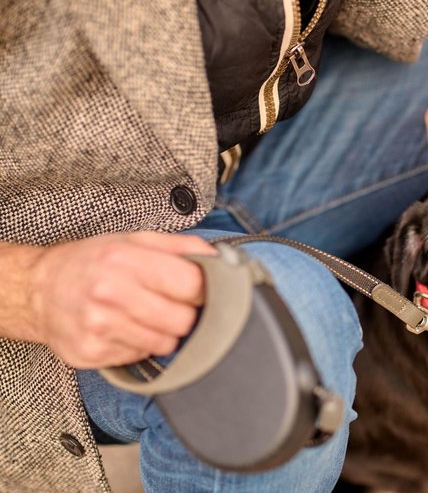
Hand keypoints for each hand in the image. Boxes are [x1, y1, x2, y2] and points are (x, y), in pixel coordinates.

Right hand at [28, 232, 215, 367]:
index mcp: (125, 259)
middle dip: (184, 314)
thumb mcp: (135, 240)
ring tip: (147, 317)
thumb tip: (220, 258)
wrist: (38, 289)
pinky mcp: (90, 352)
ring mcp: (98, 326)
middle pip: (182, 320)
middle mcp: (109, 292)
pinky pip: (141, 357)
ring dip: (164, 333)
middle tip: (172, 305)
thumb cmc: (93, 262)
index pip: (191, 284)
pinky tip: (125, 329)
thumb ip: (181, 247)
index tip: (197, 291)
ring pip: (165, 344)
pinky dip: (140, 345)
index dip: (203, 289)